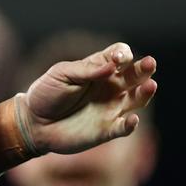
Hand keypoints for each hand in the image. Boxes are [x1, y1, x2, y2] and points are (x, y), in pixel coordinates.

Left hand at [20, 43, 157, 154]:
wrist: (34, 122)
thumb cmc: (47, 93)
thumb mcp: (61, 74)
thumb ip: (86, 69)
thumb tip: (111, 66)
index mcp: (98, 69)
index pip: (119, 57)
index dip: (122, 54)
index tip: (117, 59)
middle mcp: (110, 87)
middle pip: (134, 75)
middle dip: (143, 69)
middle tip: (150, 63)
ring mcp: (110, 109)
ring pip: (136, 99)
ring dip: (145, 93)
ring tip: (150, 85)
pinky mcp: (107, 130)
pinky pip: (123, 128)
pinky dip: (130, 125)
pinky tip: (133, 119)